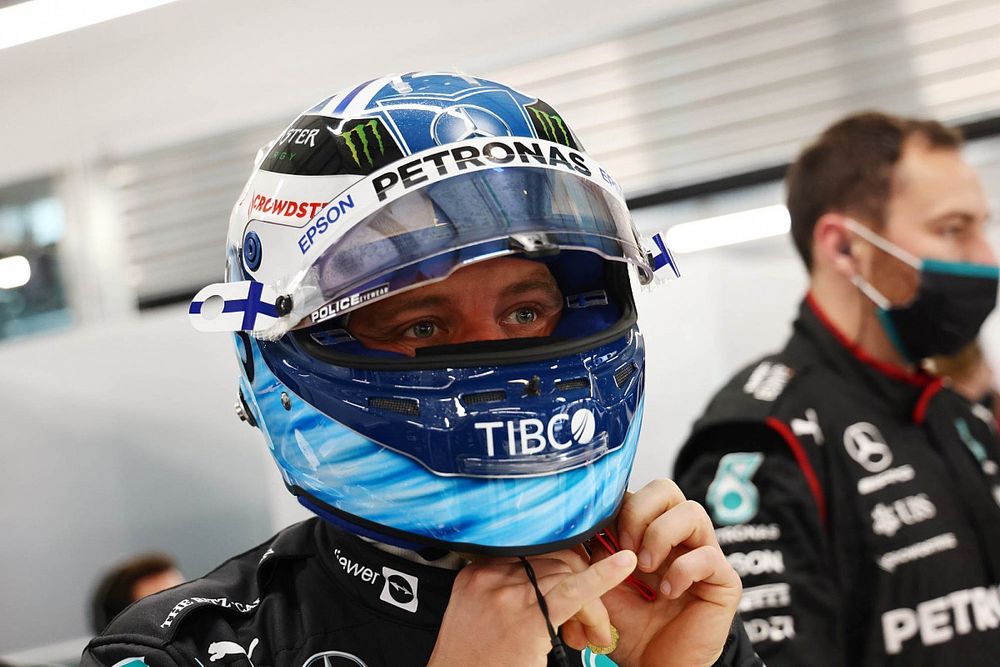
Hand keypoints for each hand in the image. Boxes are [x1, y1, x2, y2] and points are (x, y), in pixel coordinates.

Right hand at [428, 549, 636, 666]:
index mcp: (478, 573)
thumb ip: (504, 591)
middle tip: (586, 627)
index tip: (576, 591)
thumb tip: (548, 580)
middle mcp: (491, 577)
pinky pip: (574, 590)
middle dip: (582, 588)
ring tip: (590, 638)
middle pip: (555, 562)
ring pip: (569, 577)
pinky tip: (623, 565)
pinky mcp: (527, 618)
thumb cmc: (473, 662)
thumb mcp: (476, 615)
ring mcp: (508, 595)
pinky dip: (603, 576)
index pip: (535, 552)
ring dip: (592, 608)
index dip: (563, 571)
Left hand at [574, 479, 741, 666]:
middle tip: (626, 548)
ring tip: (647, 567)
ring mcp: (702, 555)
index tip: (602, 537)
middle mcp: (678, 538)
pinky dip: (683, 570)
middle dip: (640, 513)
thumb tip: (583, 525)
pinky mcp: (722, 579)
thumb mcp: (604, 586)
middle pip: (666, 489)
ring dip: (661, 536)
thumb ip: (596, 554)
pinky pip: (709, 555)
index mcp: (649, 533)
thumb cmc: (632, 627)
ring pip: (692, 511)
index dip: (619, 508)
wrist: (657, 665)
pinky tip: (668, 591)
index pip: (639, 494)